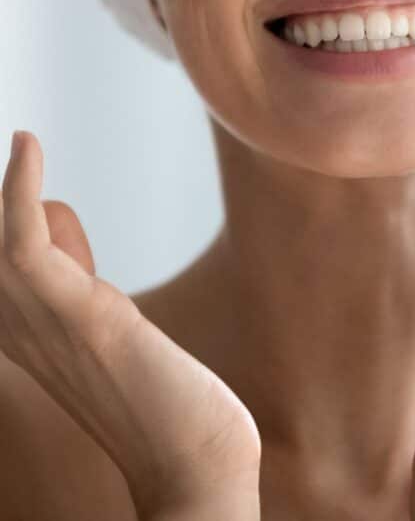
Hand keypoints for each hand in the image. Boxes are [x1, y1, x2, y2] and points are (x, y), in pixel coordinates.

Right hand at [0, 131, 261, 519]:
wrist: (198, 466)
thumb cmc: (166, 411)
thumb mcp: (112, 347)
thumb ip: (90, 314)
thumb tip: (86, 280)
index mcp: (23, 338)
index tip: (1, 180)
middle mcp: (17, 332)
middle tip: (8, 152)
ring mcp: (46, 322)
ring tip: (14, 145)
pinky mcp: (83, 313)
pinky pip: (26, 243)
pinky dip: (18, 186)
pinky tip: (24, 143)